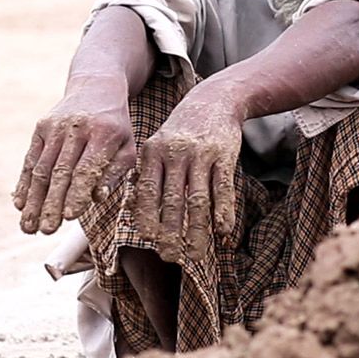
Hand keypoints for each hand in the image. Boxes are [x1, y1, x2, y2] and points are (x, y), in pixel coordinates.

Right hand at [14, 75, 137, 234]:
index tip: (69, 217)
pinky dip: (24, 184)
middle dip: (51, 204)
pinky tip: (20, 205)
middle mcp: (76, 128)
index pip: (87, 168)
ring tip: (28, 227)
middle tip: (45, 231)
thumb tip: (96, 197)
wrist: (96, 88)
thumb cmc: (116, 127)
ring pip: (42, 168)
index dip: (77, 193)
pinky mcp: (40, 128)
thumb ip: (114, 173)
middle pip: (61, 171)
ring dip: (34, 200)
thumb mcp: (127, 146)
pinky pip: (30, 159)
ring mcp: (55, 127)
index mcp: (104, 133)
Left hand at [132, 83, 241, 262]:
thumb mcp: (158, 147)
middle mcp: (175, 154)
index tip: (148, 240)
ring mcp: (201, 155)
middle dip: (171, 233)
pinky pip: (223, 190)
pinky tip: (223, 233)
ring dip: (198, 232)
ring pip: (198, 200)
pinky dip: (223, 213)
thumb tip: (134, 213)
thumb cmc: (180, 132)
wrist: (213, 100)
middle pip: (172, 201)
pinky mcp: (225, 155)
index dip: (147, 217)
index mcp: (153, 153)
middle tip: (170, 257)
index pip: (147, 192)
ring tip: (197, 255)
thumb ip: (148, 176)